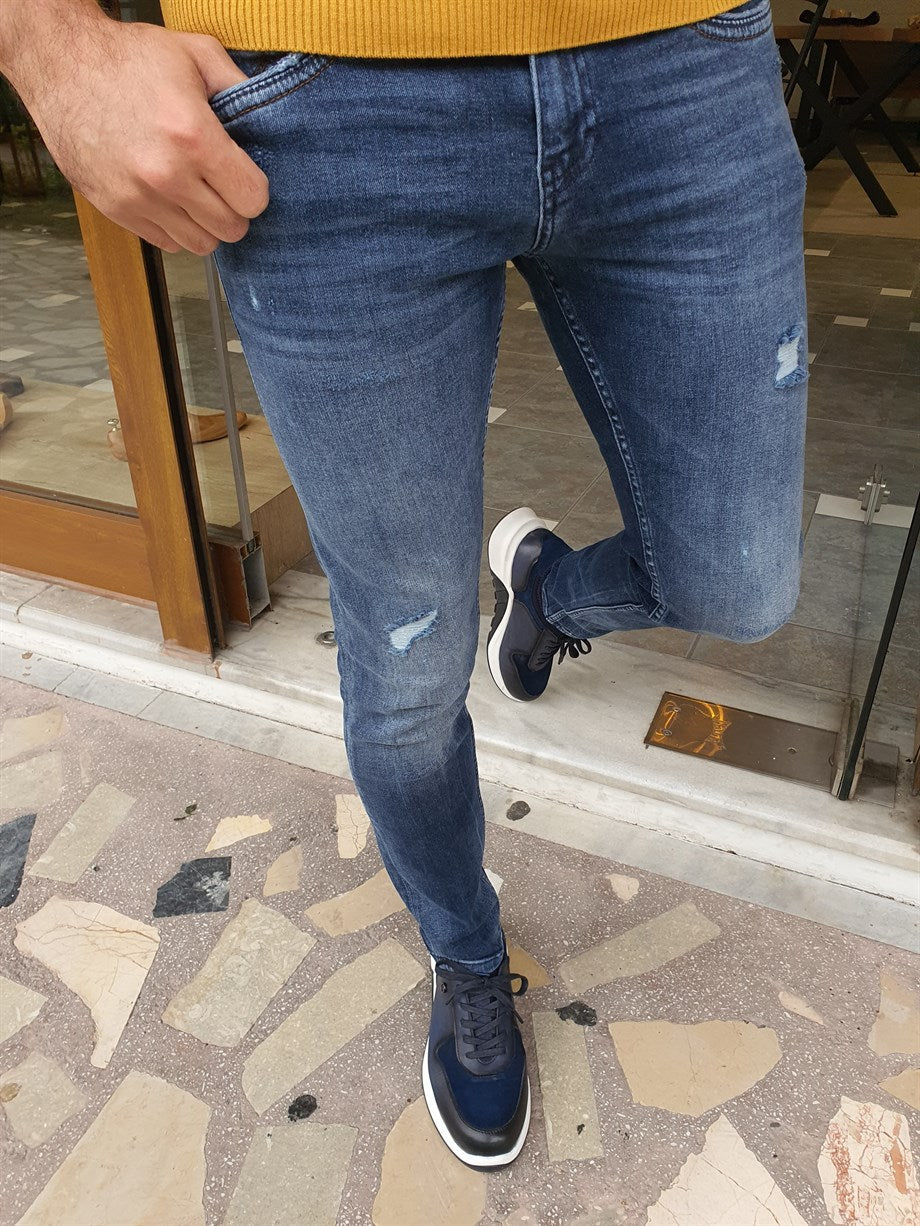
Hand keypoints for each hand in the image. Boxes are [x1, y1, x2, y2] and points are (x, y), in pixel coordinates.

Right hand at [2, 5, 268, 253]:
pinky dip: (174, 227)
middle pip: (231, 229)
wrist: (60, 64)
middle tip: (222, 187)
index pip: (252, 199)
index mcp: (194, 137)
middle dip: (233, 210)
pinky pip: (166, 243)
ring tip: (196, 194)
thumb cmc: (129, 57)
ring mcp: (138, 197)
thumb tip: (271, 122)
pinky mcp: (115, 209)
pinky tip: (168, 198)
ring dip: (205, 224)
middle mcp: (166, 175)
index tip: (244, 176)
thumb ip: (240, 89)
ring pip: (200, 244)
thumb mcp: (196, 54)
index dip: (254, 189)